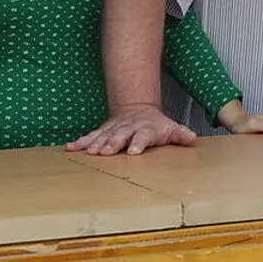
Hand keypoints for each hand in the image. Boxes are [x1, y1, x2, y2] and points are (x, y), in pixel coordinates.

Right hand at [65, 104, 196, 155]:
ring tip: (88, 152)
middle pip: (120, 136)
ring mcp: (114, 129)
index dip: (138, 143)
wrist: (138, 109)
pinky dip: (81, 142)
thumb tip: (192, 138)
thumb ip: (180, 134)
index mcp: (145, 129)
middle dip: (112, 143)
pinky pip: (91, 136)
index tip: (133, 151)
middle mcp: (128, 128)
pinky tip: (71, 148)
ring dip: (95, 143)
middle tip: (105, 152)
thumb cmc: (156, 124)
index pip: (143, 136)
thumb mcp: (171, 128)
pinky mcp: (104, 131)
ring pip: (103, 135)